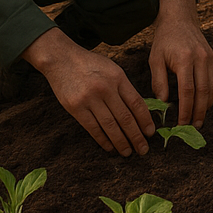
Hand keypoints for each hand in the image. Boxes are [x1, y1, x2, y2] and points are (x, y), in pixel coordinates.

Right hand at [24, 29, 154, 155]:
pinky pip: (93, 128)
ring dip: (121, 142)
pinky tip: (110, 147)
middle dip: (136, 136)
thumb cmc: (91, 64)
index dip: (145, 120)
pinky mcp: (75, 108)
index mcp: (118, 78)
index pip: (136, 103)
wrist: (62, 59)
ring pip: (110, 126)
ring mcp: (90, 99)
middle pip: (125, 117)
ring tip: (128, 152)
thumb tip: (138, 111)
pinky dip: (103, 140)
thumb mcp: (112, 69)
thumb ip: (124, 87)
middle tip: (143, 149)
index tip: (151, 133)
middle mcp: (106, 88)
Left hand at [148, 0, 212, 128]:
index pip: (187, 90)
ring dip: (206, 105)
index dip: (186, 109)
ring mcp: (209, 58)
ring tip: (199, 119)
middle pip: (203, 91)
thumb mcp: (155, 59)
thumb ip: (159, 82)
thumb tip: (163, 104)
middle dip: (199, 111)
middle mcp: (200, 58)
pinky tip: (204, 104)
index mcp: (184, 59)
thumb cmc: (165, 40)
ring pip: (212, 87)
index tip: (181, 123)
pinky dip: (210, 94)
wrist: (180, 19)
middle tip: (194, 126)